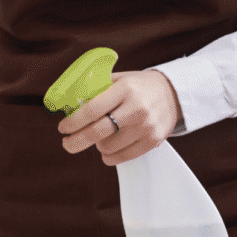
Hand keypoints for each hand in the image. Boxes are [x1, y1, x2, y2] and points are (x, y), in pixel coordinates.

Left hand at [58, 70, 181, 164]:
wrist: (173, 94)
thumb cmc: (139, 87)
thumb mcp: (119, 79)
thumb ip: (96, 90)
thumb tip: (71, 106)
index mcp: (125, 89)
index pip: (92, 109)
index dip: (74, 121)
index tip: (63, 127)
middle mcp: (136, 108)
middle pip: (98, 132)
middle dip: (76, 141)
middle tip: (67, 143)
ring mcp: (146, 126)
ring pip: (108, 147)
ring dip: (97, 145)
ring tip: (100, 137)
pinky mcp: (153, 141)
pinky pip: (122, 157)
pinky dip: (110, 156)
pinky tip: (107, 149)